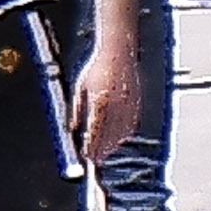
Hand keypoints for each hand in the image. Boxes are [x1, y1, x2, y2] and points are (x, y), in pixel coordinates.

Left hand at [75, 47, 145, 167]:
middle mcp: (116, 104)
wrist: (119, 52)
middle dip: (101, 151)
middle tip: (94, 159)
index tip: (86, 156)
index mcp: (100, 100)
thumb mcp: (80, 88)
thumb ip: (77, 111)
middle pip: (109, 136)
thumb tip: (72, 130)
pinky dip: (124, 135)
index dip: (90, 147)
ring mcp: (129, 104)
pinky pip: (132, 126)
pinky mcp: (138, 103)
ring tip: (104, 151)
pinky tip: (117, 138)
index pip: (94, 131)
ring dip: (112, 145)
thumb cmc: (97, 68)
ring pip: (122, 134)